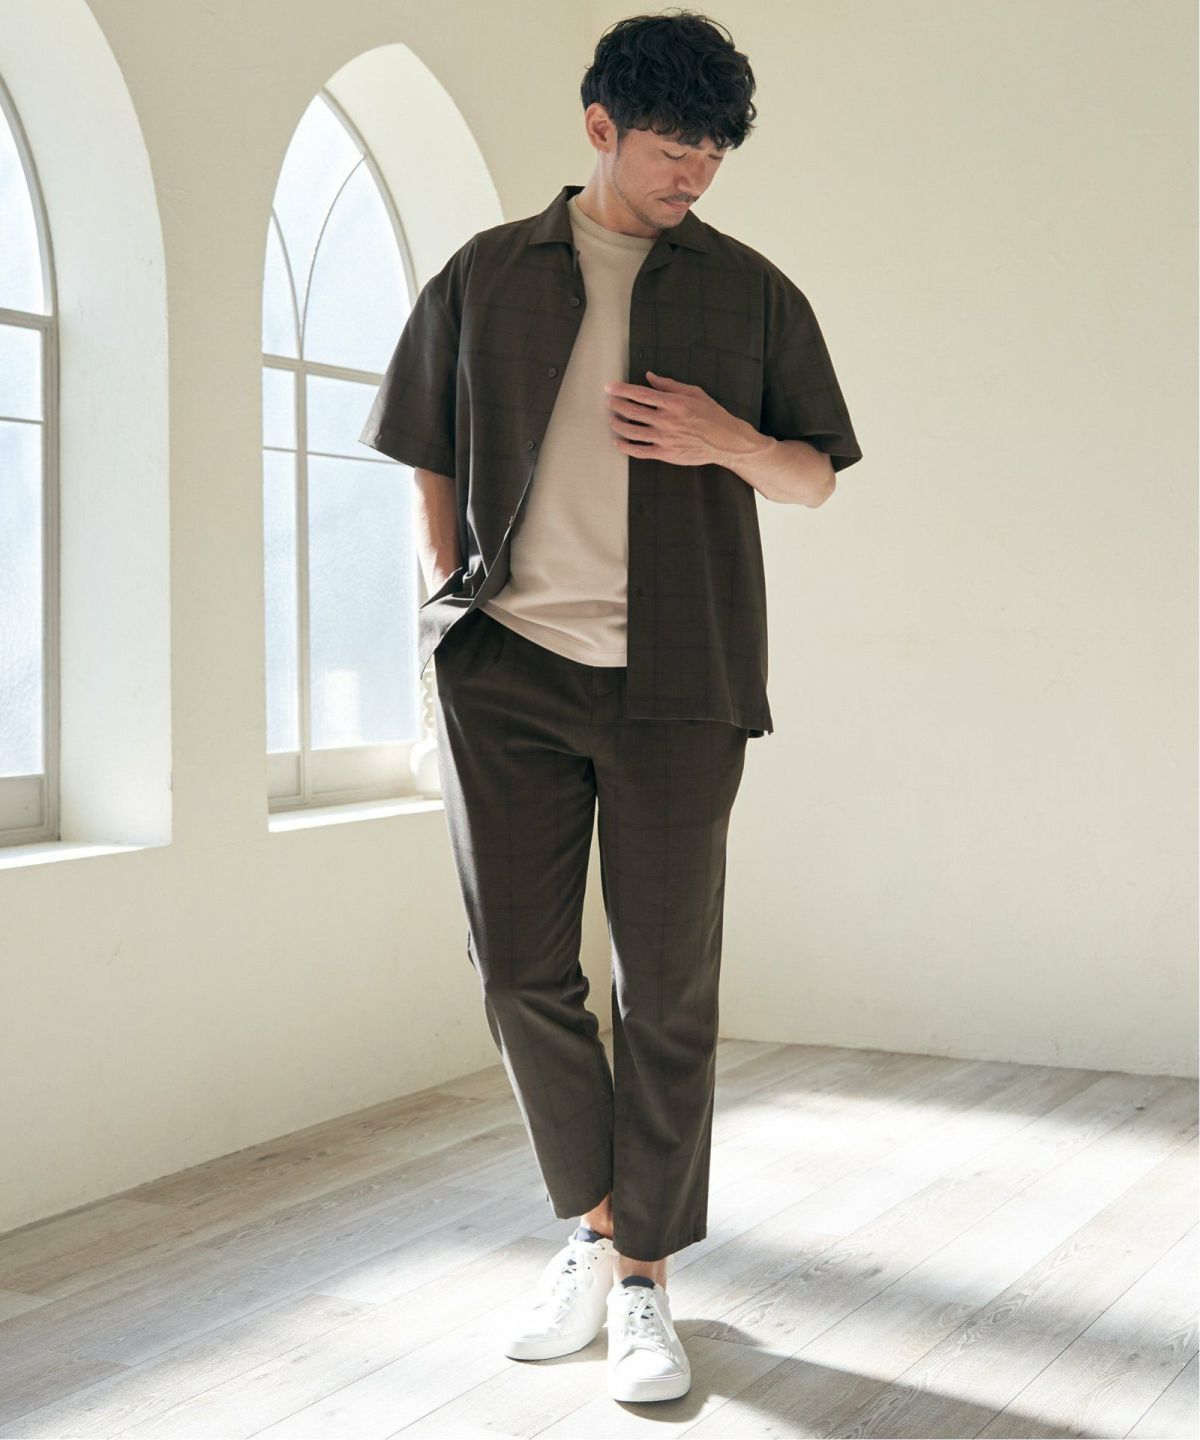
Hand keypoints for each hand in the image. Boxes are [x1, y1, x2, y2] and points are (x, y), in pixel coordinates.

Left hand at [604, 370, 757, 467]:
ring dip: (617, 425)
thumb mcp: (694, 393)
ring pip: (632, 432)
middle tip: (609, 402)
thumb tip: (649, 376)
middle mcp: (667, 420)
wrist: (725, 441)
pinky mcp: (666, 454)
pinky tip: (618, 442)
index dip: (621, 390)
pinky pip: (640, 452)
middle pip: (632, 412)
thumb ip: (669, 384)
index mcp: (673, 403)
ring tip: (611, 419)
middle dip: (616, 405)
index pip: (640, 394)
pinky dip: (626, 447)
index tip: (609, 387)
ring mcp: (665, 439)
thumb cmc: (711, 414)